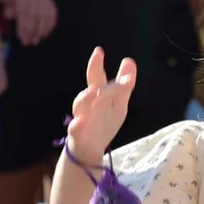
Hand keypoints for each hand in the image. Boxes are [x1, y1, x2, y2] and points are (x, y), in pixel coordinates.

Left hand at [10, 0, 57, 45]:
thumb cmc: (17, 0)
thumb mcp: (9, 2)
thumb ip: (8, 9)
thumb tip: (8, 17)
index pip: (23, 14)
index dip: (23, 27)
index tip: (21, 38)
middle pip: (34, 18)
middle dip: (31, 32)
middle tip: (28, 43)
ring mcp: (45, 2)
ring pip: (44, 19)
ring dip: (40, 32)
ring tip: (35, 42)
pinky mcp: (52, 5)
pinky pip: (52, 18)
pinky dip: (49, 28)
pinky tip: (44, 36)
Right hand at [66, 47, 136, 164]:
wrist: (90, 150)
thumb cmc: (104, 123)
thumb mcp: (118, 104)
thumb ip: (124, 85)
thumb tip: (129, 60)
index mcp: (99, 95)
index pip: (100, 77)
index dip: (100, 64)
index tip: (105, 52)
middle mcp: (89, 103)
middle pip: (91, 85)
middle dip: (93, 70)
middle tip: (98, 55)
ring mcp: (81, 118)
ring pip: (80, 105)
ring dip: (85, 97)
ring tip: (93, 90)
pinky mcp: (77, 135)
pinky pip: (74, 130)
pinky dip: (76, 126)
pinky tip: (79, 122)